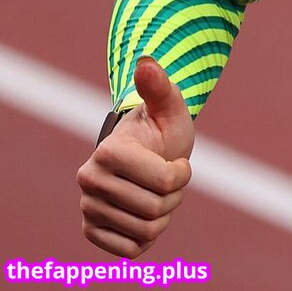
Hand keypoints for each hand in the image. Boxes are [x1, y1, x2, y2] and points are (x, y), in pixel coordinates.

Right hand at [77, 57, 194, 257]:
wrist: (146, 152)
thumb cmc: (162, 128)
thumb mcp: (170, 106)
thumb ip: (160, 86)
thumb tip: (145, 64)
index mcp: (108, 151)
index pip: (165, 182)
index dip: (182, 174)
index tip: (176, 161)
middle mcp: (90, 180)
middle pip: (156, 210)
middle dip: (173, 196)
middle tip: (166, 178)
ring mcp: (87, 207)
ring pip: (147, 232)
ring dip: (163, 215)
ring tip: (156, 193)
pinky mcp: (90, 230)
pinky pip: (131, 250)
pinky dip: (146, 236)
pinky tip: (143, 213)